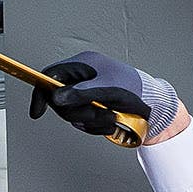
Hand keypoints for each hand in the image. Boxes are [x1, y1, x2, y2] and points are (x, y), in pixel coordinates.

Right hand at [30, 48, 182, 144]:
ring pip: (72, 114)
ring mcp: (86, 96)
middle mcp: (81, 80)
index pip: (51, 76)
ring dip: (90, 121)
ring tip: (110, 117)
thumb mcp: (107, 89)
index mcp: (83, 65)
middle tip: (95, 113)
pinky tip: (110, 122)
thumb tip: (56, 98)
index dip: (41, 92)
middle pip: (59, 100)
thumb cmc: (135, 89)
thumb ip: (81, 94)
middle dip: (77, 111)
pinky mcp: (92, 110)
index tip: (38, 112)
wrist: (154, 106)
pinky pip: (83, 123)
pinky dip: (96, 126)